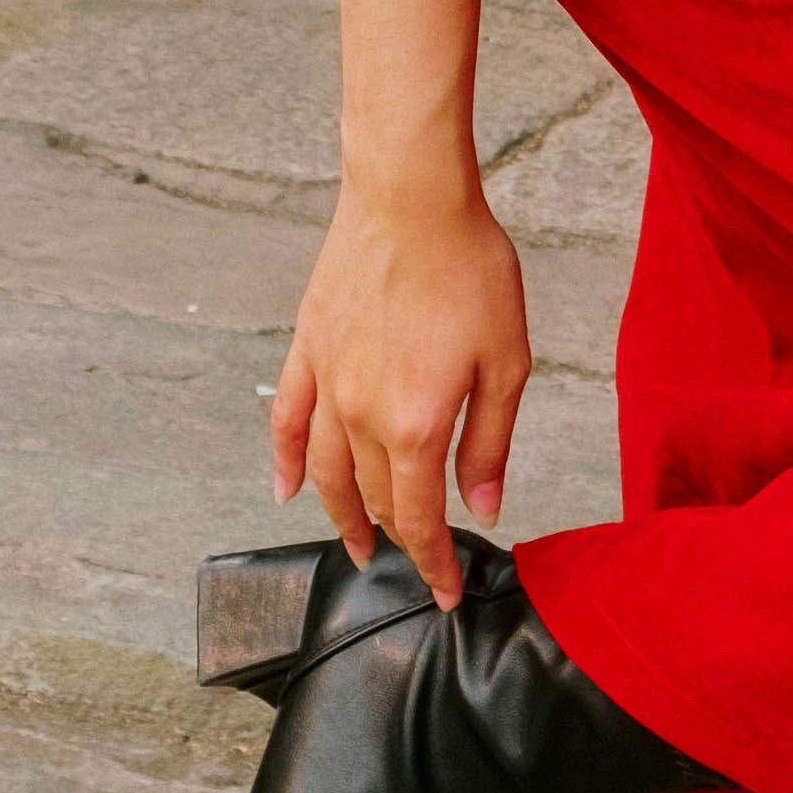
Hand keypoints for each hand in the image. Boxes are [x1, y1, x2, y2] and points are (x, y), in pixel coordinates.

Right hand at [271, 176, 531, 607]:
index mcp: (416, 425)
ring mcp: (328, 383)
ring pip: (327, 471)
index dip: (433, 561)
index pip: (419, 517)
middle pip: (375, 497)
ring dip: (341, 516)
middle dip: (399, 537)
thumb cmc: (470, 272)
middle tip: (415, 561)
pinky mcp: (308, 348)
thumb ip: (489, 443)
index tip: (444, 592)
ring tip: (357, 547)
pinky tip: (287, 489)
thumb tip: (481, 506)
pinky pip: (288, 419)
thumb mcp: (507, 363)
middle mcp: (361, 415)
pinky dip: (286, 460)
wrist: (412, 200)